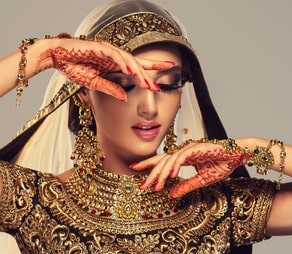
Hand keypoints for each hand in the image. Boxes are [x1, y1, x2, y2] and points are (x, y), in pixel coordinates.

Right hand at [35, 37, 172, 99]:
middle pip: (138, 62)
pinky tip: (130, 70)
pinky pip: (114, 55)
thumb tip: (125, 98)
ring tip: (147, 82)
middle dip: (153, 68)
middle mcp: (115, 56)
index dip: (152, 71)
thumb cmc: (73, 68)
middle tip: (166, 77)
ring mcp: (107, 51)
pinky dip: (123, 62)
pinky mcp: (98, 48)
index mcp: (115, 64)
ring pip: (128, 60)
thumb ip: (111, 89)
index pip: (137, 67)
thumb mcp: (95, 83)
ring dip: (138, 71)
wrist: (55, 57)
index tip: (165, 79)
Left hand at [132, 140, 245, 197]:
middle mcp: (185, 151)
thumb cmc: (222, 165)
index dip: (151, 167)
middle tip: (142, 185)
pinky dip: (176, 165)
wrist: (237, 157)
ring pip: (170, 159)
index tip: (138, 173)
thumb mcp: (201, 180)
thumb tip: (170, 194)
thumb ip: (186, 186)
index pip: (164, 161)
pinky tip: (172, 174)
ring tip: (156, 185)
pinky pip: (183, 156)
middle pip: (163, 160)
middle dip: (151, 172)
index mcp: (185, 157)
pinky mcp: (198, 148)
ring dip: (163, 173)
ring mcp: (190, 148)